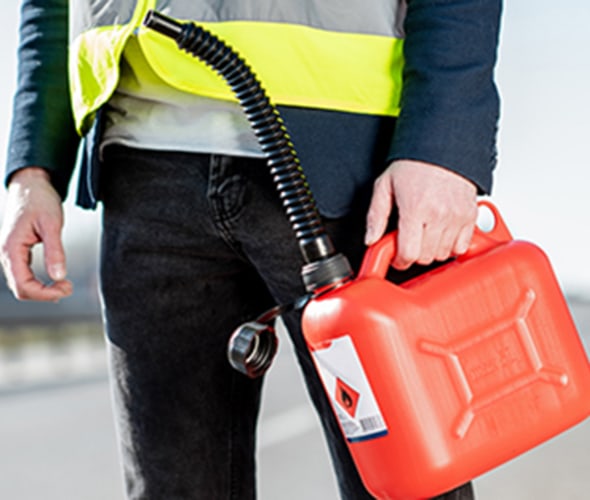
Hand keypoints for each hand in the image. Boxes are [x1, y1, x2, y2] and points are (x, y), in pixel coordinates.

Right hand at [0, 167, 71, 300]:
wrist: (30, 184)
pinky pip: (24, 274)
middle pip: (20, 289)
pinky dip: (39, 282)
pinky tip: (56, 279)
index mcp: (11, 249)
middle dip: (45, 294)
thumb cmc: (40, 200)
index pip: (23, 285)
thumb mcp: (52, 224)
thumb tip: (59, 276)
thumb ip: (55, 251)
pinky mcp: (18, 251)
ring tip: (65, 285)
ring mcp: (10, 253)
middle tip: (68, 287)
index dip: (45, 293)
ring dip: (42, 289)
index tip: (67, 288)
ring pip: (21, 283)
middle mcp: (6, 254)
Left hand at [365, 159, 477, 269]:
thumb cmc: (414, 162)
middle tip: (408, 242)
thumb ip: (376, 215)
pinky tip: (440, 235)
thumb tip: (371, 238)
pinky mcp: (470, 215)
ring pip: (443, 254)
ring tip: (423, 235)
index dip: (400, 261)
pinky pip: (462, 246)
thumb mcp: (385, 185)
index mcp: (415, 209)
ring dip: (431, 251)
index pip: (409, 253)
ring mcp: (456, 216)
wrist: (442, 144)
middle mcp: (438, 214)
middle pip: (426, 257)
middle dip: (414, 255)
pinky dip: (451, 246)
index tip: (397, 258)